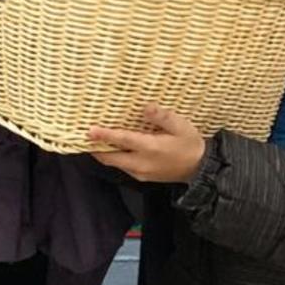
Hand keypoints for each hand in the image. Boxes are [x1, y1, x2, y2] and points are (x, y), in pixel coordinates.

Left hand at [89, 105, 206, 183]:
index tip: (89, 130)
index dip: (105, 135)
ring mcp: (140, 172)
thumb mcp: (180, 126)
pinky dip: (114, 158)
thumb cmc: (189, 144)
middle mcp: (141, 163)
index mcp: (150, 148)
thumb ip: (162, 116)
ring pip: (114, 163)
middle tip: (85, 137)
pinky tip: (114, 149)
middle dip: (95, 148)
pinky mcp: (142, 177)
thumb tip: (145, 107)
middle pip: (110, 157)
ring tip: (95, 141)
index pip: (122, 140)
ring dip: (104, 153)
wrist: (199, 169)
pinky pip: (122, 167)